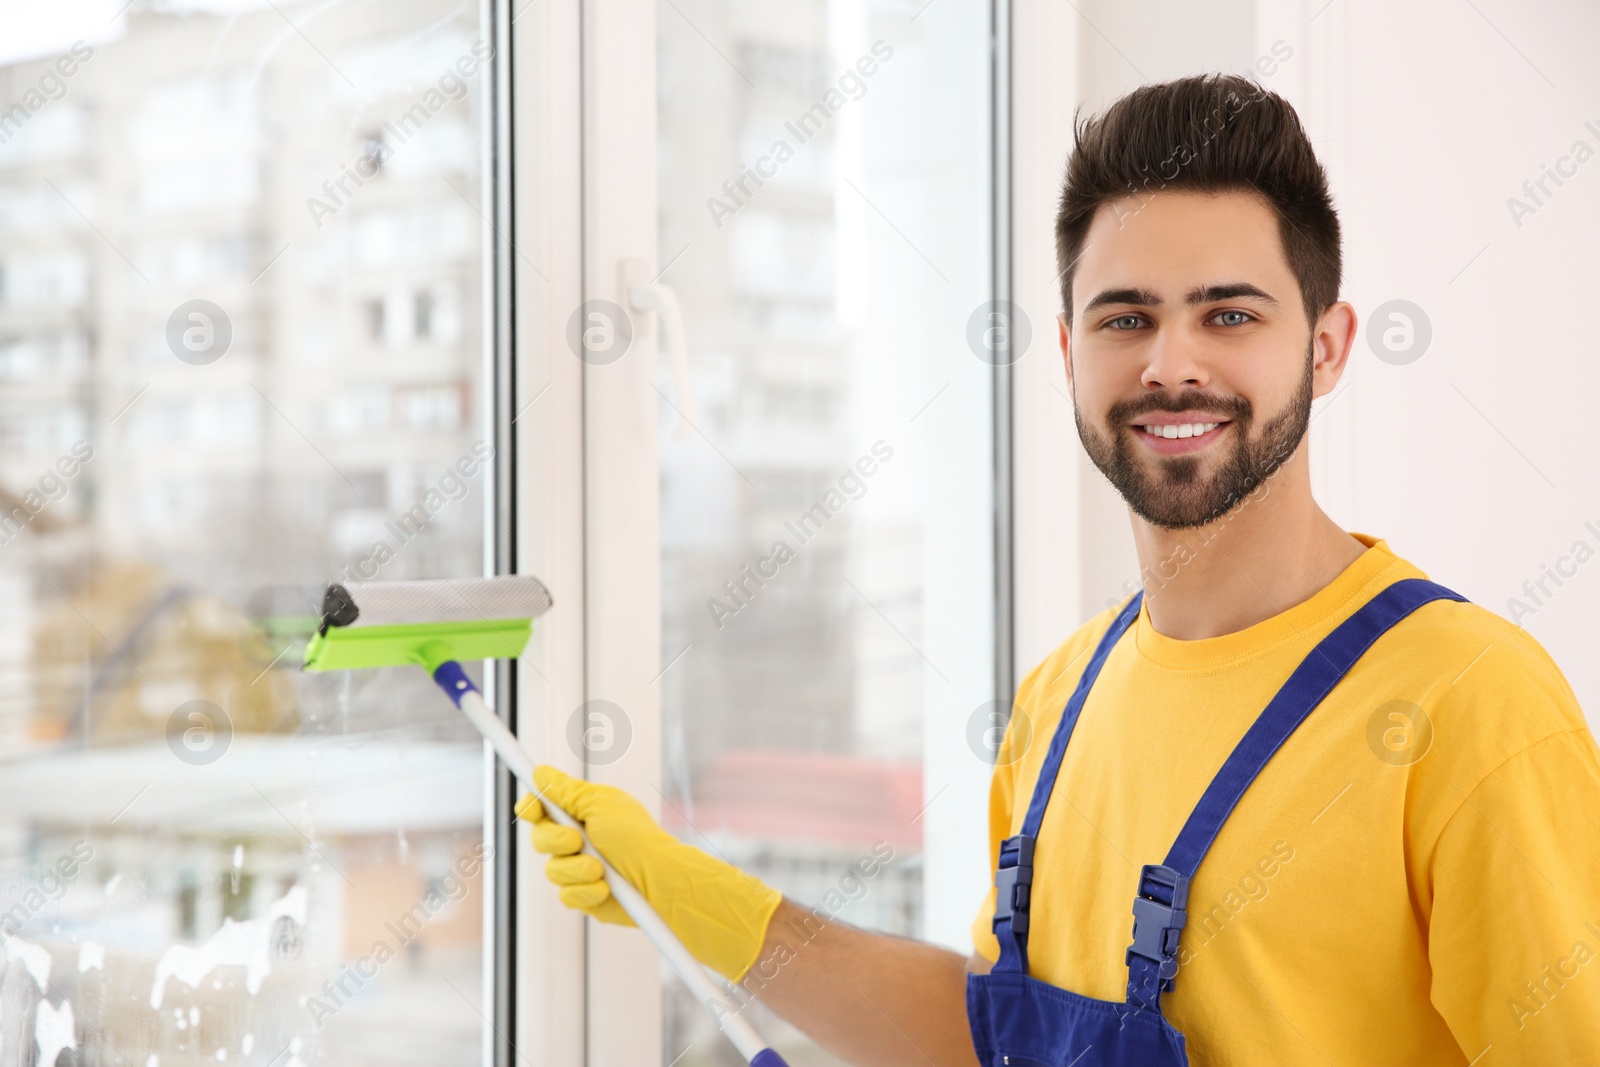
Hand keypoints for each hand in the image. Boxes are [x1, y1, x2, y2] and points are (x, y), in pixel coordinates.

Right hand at [514, 764, 782, 981]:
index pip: (540, 808)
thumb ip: (566, 791)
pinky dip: (585, 892)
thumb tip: (539, 771)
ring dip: (576, 869)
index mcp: (579, 814)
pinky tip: (605, 888)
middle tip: (577, 841)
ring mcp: (578, 869)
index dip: (530, 807)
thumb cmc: (636, 838)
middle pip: (539, 839)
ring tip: (601, 869)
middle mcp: (575, 841)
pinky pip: (566, 896)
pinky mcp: (583, 896)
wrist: (659, 880)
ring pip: (552, 871)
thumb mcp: (601, 805)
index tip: (532, 809)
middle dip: (555, 840)